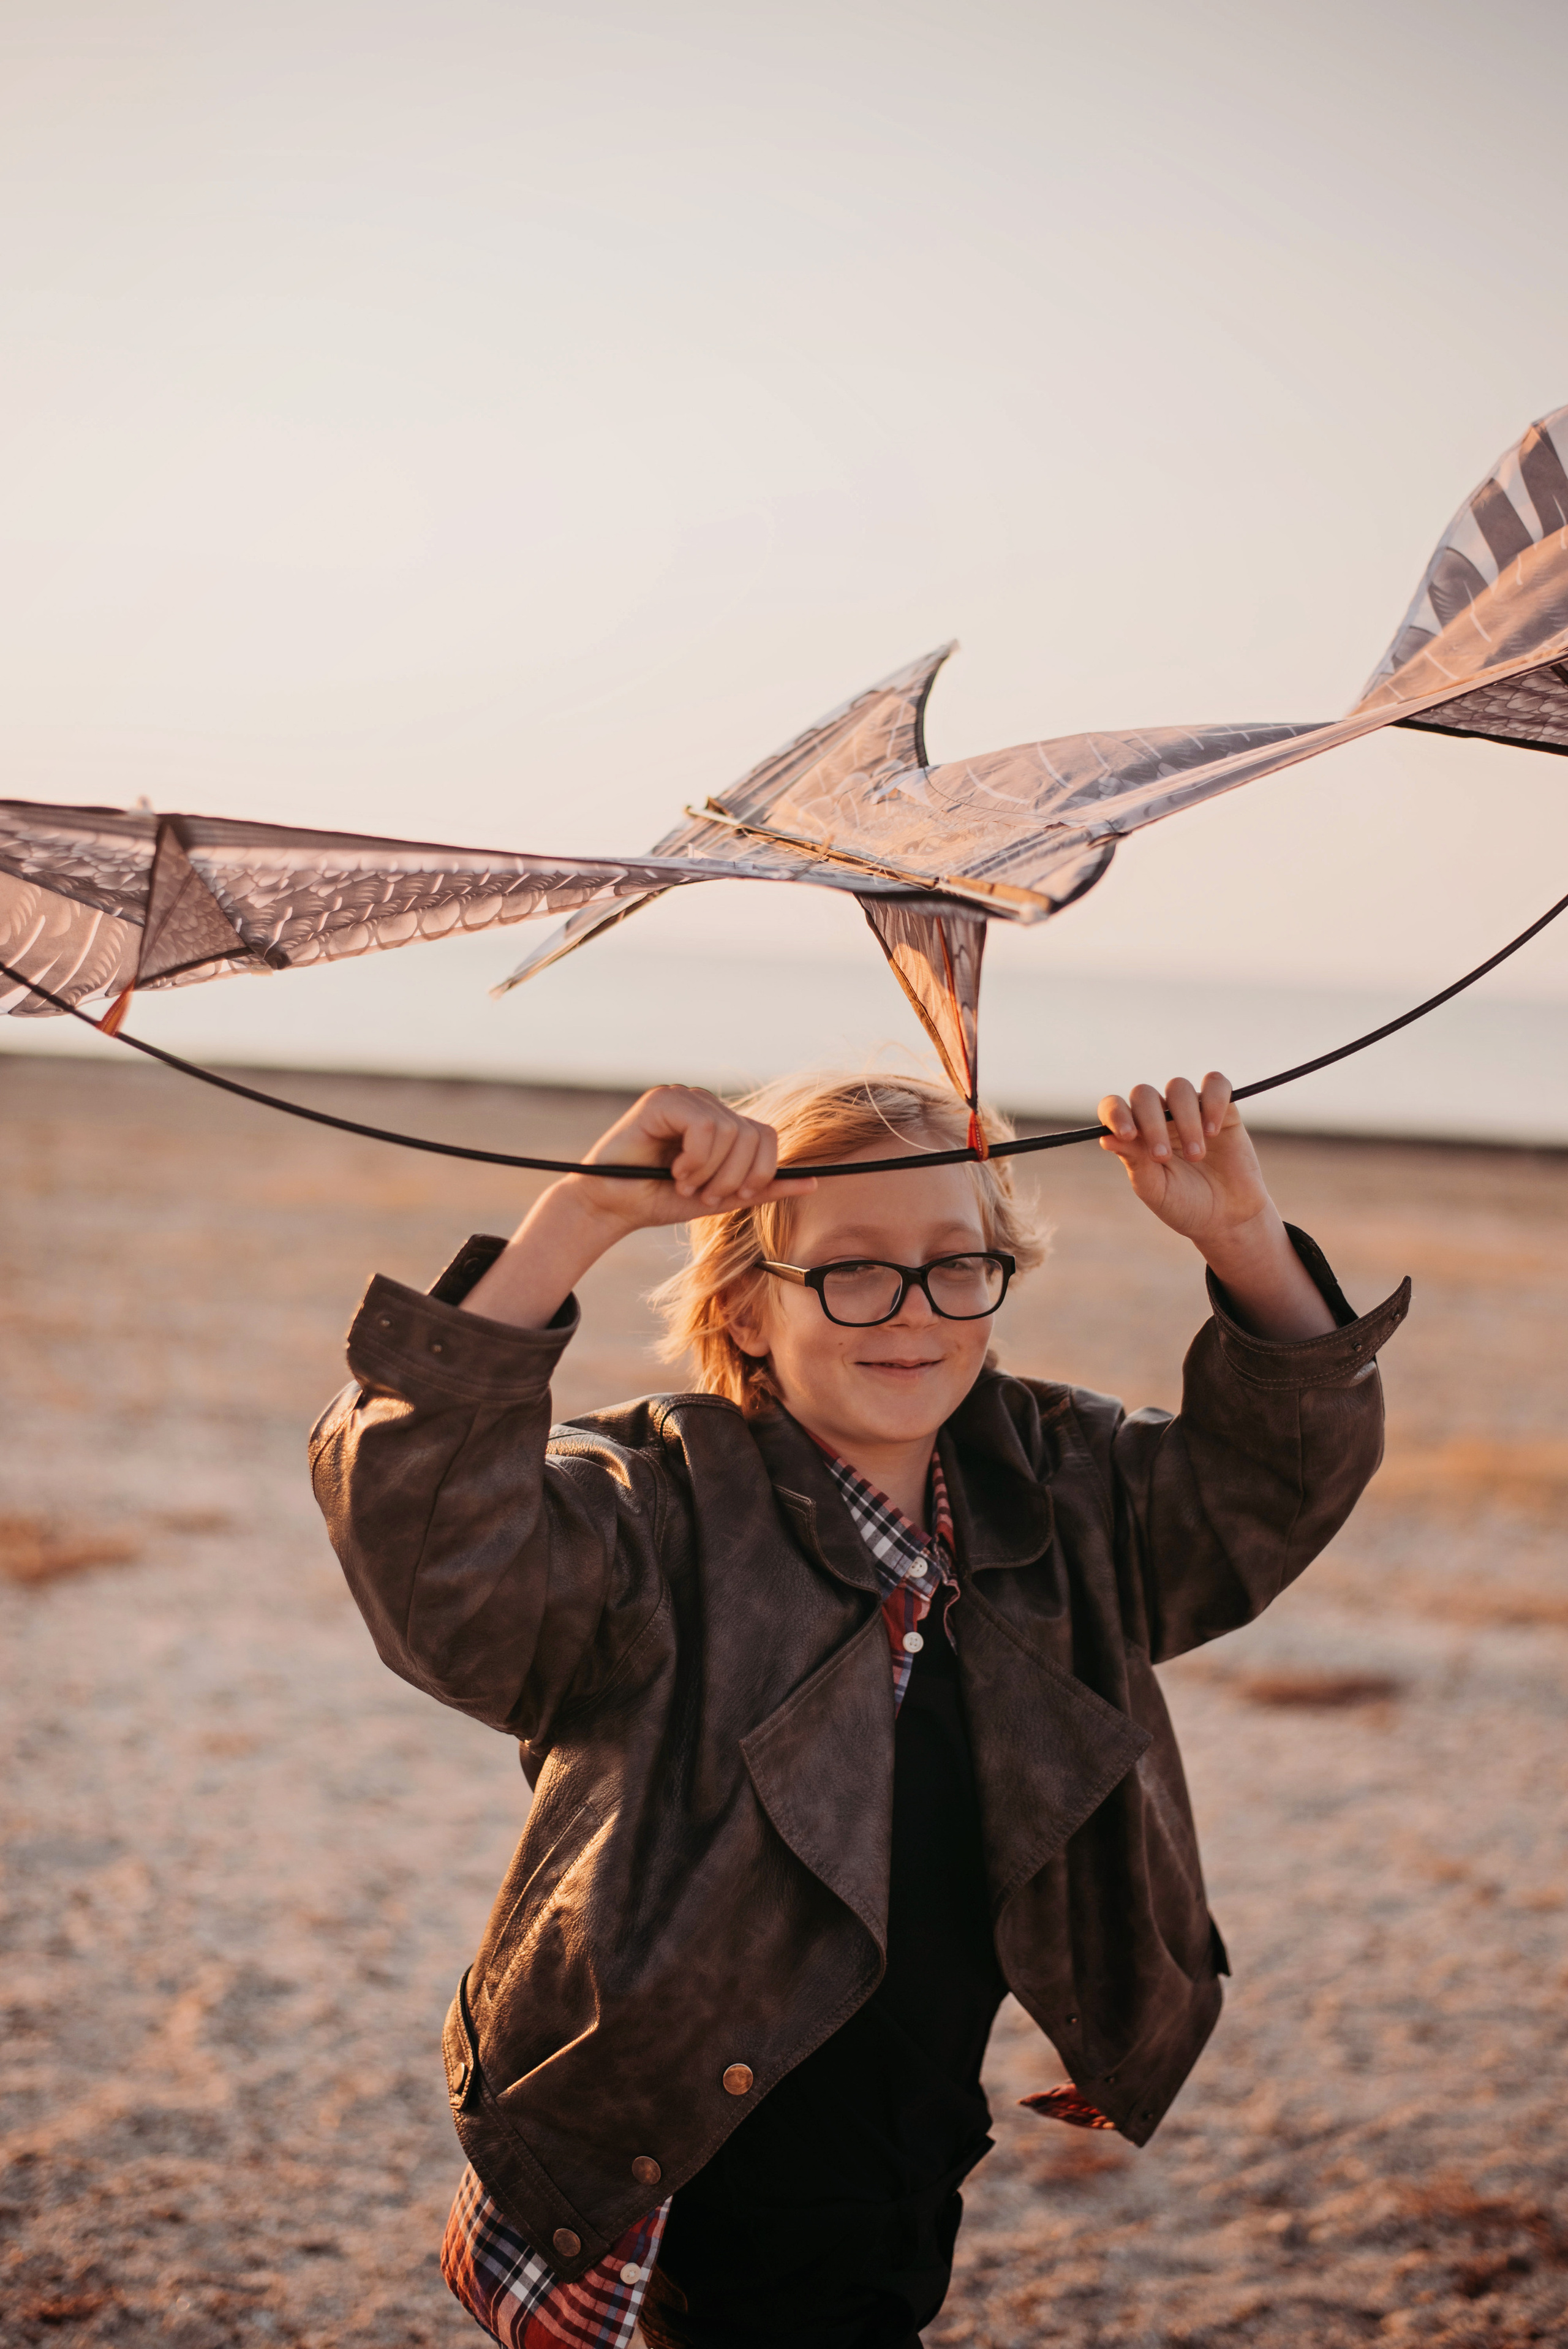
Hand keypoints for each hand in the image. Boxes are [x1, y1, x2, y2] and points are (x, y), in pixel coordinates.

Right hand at [572, 1085, 816, 1235]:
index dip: (759, 1171)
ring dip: (710, 1172)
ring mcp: (683, 1096)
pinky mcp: (661, 1100)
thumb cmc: (660, 1199)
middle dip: (734, 1177)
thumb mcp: (721, 1198)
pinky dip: (695, 1159)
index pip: (767, 1135)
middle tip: (704, 1194)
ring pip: (730, 1131)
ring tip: (684, 1183)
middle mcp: (705, 1103)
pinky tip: (674, 1170)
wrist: (613, 1206)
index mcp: (721, 1121)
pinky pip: (704, 1126)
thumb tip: (813, 1183)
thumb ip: (762, 1189)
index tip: (732, 1196)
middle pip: (753, 1135)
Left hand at [1096, 1073, 1266, 1248]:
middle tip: (1163, 1157)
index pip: (1114, 1107)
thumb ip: (1134, 1161)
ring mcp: (1191, 1110)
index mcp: (1136, 1135)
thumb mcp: (1156, 1189)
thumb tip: (1106, 1137)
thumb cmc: (1185, 1205)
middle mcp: (1160, 1117)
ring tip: (1197, 1156)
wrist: (1229, 1218)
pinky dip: (1213, 1102)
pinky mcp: (1223, 1109)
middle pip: (1144, 1095)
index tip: (1127, 1134)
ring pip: (1178, 1087)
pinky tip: (1213, 1131)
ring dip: (1185, 1120)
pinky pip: (1216, 1083)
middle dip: (1151, 1123)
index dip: (1115, 1114)